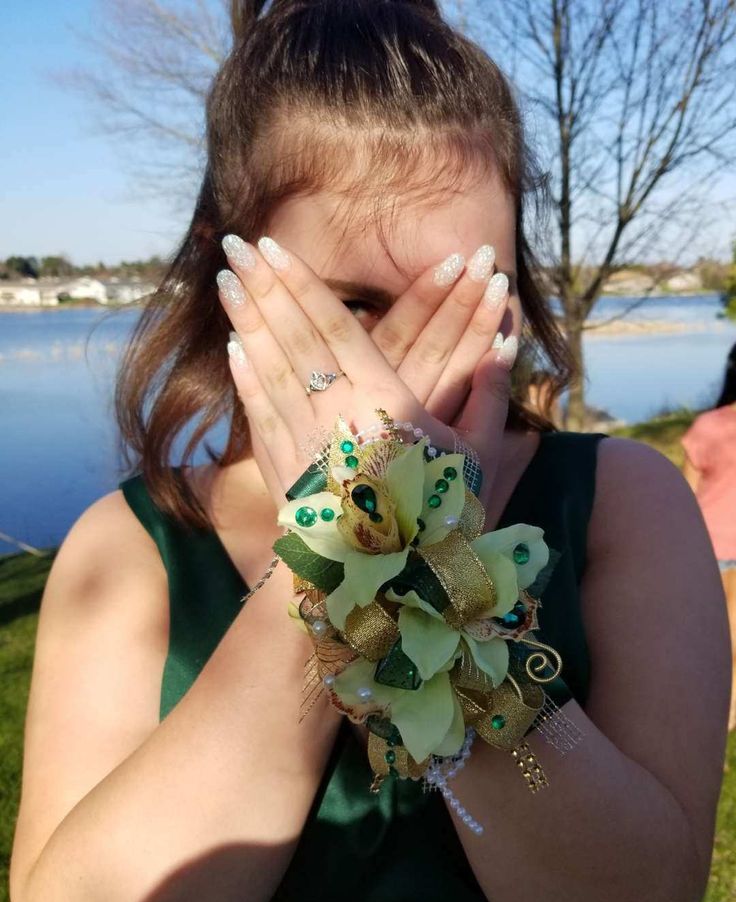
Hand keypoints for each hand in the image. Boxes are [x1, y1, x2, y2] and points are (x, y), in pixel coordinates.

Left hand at [217, 236, 512, 506]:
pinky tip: (235, 346)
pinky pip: (260, 412)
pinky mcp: (284, 470)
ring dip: (246, 320)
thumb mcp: (475, 460)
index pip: (335, 326)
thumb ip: (488, 398)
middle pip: (293, 337)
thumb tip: (505, 344)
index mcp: (384, 402)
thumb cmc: (438, 520)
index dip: (302, 283)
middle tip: (234, 243)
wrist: (384, 584)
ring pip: (268, 368)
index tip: (274, 247)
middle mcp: (335, 413)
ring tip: (225, 280)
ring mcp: (303, 441)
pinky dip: (246, 376)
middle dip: (263, 287)